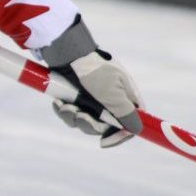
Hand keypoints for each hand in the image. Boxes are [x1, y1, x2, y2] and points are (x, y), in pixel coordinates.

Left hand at [42, 17, 142, 147]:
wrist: (67, 54)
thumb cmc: (94, 71)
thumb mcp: (113, 93)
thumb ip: (125, 113)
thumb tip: (137, 130)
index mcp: (126, 98)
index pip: (129, 125)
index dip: (118, 136)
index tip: (104, 142)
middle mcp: (110, 101)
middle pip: (103, 127)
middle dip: (89, 125)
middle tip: (80, 115)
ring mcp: (91, 99)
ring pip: (83, 122)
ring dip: (73, 117)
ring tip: (66, 105)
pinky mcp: (74, 97)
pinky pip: (69, 114)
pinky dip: (63, 111)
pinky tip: (58, 102)